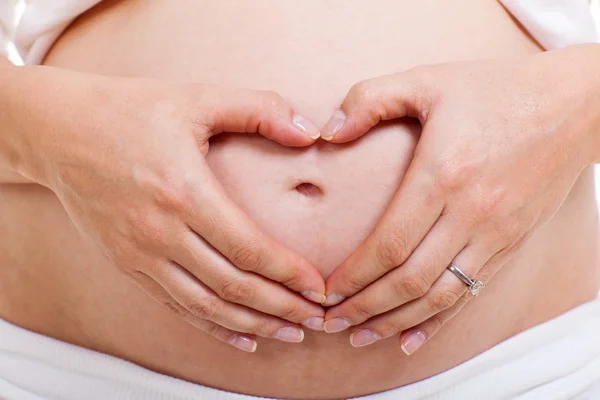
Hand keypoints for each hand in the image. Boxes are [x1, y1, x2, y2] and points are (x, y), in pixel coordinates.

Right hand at [9, 67, 326, 351]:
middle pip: (233, 286)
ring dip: (253, 324)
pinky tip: (242, 336)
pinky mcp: (128, 264)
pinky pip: (177, 306)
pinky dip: (212, 327)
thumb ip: (258, 109)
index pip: (249, 248)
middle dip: (281, 307)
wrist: (59, 133)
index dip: (290, 273)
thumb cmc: (130, 111)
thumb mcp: (196, 98)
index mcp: (184, 192)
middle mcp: (161, 232)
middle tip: (318, 319)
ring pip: (206, 306)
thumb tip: (309, 133)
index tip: (320, 287)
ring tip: (290, 332)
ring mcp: (141, 254)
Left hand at [321, 44, 599, 352]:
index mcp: (443, 174)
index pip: (388, 244)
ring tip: (358, 336)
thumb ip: (370, 99)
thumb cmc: (495, 90)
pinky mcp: (510, 243)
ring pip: (438, 297)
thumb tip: (327, 132)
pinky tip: (410, 339)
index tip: (323, 292)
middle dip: (363, 308)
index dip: (352, 276)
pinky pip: (469, 294)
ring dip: (393, 322)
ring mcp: (494, 234)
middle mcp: (470, 213)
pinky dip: (438, 322)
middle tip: (329, 323)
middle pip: (408, 280)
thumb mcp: (427, 80)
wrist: (575, 106)